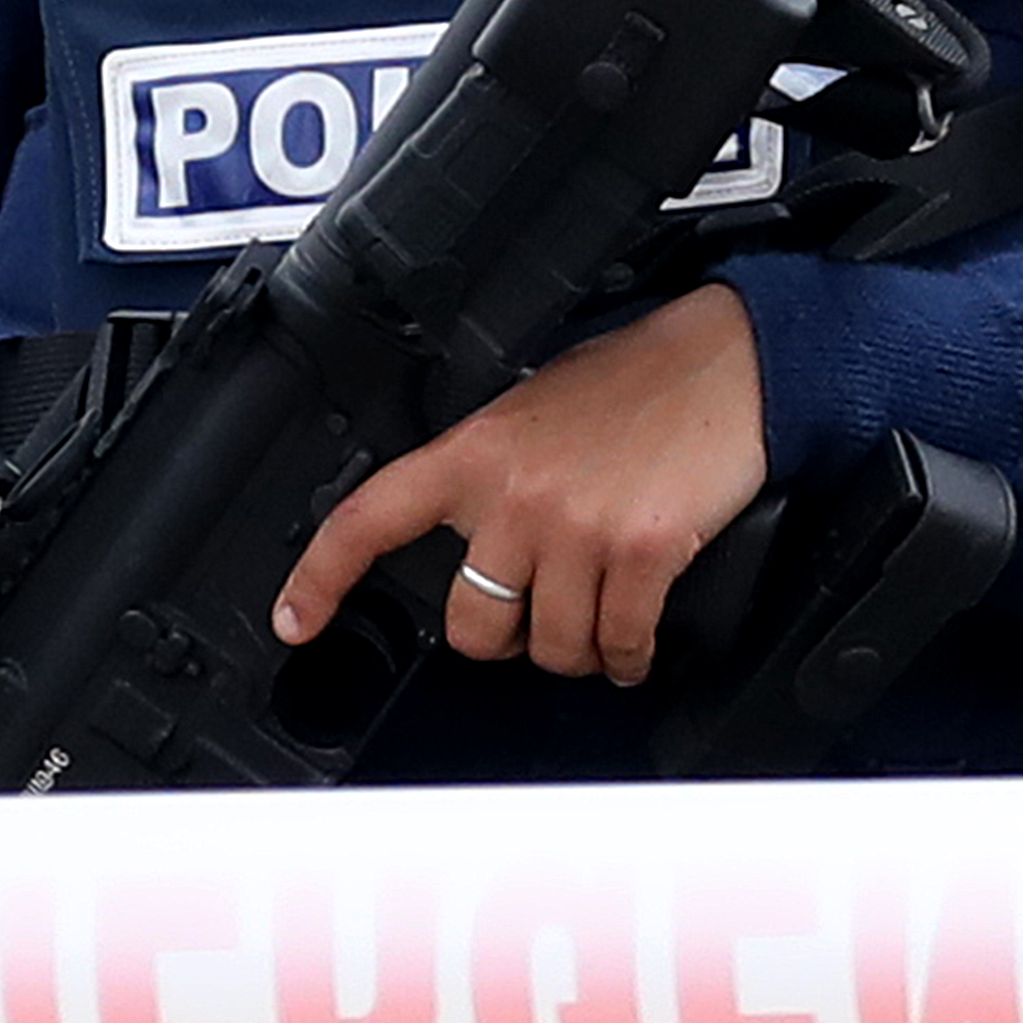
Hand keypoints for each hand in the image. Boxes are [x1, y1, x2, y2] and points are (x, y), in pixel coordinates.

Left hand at [268, 281, 767, 686]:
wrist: (727, 364)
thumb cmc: (635, 382)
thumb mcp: (528, 409)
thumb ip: (486, 473)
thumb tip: (465, 535)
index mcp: (473, 453)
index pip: (369, 519)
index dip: (321, 577)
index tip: (296, 619)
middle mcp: (515, 495)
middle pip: (472, 624)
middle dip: (502, 639)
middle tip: (528, 621)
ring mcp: (578, 527)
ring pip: (552, 647)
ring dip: (575, 653)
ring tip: (593, 626)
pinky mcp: (643, 553)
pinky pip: (618, 644)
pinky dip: (626, 658)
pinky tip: (631, 646)